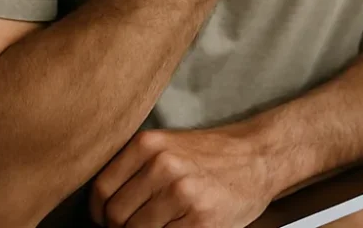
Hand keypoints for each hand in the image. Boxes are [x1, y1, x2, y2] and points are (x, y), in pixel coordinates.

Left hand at [90, 127, 272, 227]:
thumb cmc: (212, 156)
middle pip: (115, 217)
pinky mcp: (199, 220)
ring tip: (168, 220)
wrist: (261, 156)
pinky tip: (184, 223)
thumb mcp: (169, 147)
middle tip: (145, 221)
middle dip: (124, 227)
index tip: (110, 218)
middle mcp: (163, 165)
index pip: (101, 190)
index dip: (101, 212)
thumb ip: (135, 170)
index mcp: (149, 144)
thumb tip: (102, 210)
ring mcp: (182, 193)